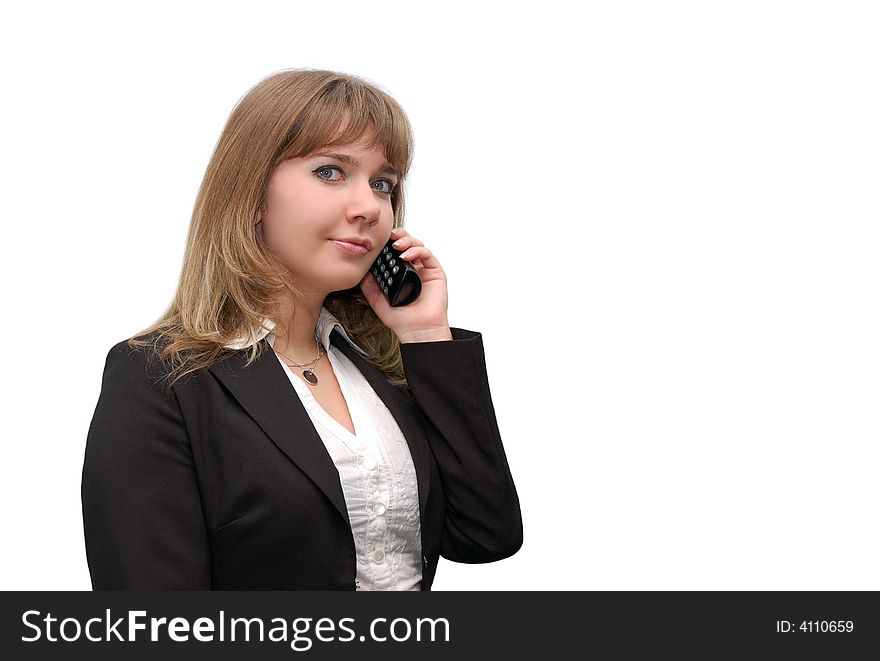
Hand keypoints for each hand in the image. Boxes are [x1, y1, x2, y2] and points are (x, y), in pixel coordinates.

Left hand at [359, 227, 451, 342]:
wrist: (416, 330)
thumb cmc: (402, 319)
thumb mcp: (377, 300)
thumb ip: (369, 286)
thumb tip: (361, 270)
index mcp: (400, 274)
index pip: (394, 251)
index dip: (388, 243)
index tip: (378, 240)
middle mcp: (413, 269)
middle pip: (407, 244)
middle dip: (398, 236)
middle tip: (389, 236)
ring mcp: (424, 270)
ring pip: (418, 245)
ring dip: (407, 241)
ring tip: (396, 245)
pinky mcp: (435, 272)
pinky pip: (427, 255)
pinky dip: (417, 250)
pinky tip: (406, 255)